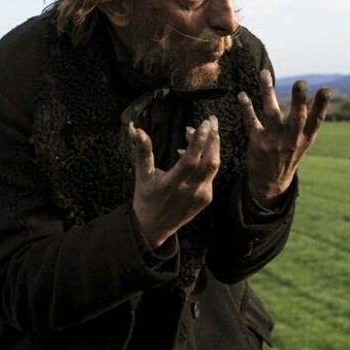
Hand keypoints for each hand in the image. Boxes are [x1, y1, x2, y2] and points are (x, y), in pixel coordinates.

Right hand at [129, 117, 219, 247]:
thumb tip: (135, 128)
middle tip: (211, 120)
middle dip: (213, 139)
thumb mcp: (142, 175)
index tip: (204, 124)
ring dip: (212, 147)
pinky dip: (207, 160)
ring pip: (214, 167)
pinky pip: (210, 175)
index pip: (191, 160)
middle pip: (210, 162)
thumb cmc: (146, 199)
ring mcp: (201, 196)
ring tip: (203, 131)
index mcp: (172, 184)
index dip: (199, 141)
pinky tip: (197, 152)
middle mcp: (190, 190)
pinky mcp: (207, 199)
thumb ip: (142, 151)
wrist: (154, 228)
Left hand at [238, 70, 331, 207]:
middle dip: (299, 100)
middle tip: (301, 83)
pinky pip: (251, 122)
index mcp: (306, 137)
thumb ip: (311, 116)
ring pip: (272, 114)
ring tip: (264, 74)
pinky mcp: (258, 142)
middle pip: (296, 118)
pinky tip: (242, 95)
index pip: (316, 120)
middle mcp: (292, 139)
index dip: (322, 105)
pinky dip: (246, 107)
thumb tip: (322, 95)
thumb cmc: (290, 154)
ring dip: (267, 92)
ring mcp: (274, 141)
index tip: (326, 90)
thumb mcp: (304, 139)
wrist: (271, 182)